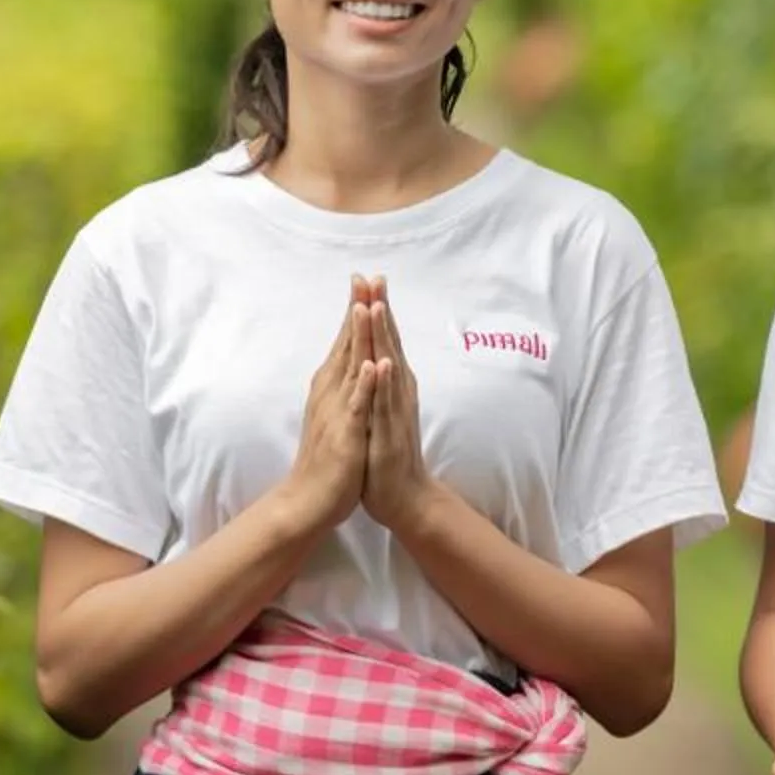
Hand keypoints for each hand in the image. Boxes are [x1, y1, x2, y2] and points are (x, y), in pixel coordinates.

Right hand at [277, 280, 372, 533]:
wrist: (309, 500)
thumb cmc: (328, 458)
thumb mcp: (338, 413)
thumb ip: (343, 386)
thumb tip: (351, 361)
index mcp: (333, 386)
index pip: (347, 341)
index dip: (356, 310)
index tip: (364, 279)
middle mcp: (332, 392)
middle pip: (348, 344)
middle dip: (357, 309)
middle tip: (365, 276)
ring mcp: (338, 411)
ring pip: (351, 367)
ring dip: (359, 336)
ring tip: (366, 305)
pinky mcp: (346, 434)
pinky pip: (357, 406)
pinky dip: (365, 385)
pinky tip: (374, 365)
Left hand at [354, 276, 440, 534]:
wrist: (406, 498)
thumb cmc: (390, 453)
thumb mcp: (383, 410)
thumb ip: (382, 383)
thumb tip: (378, 355)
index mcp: (394, 385)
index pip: (384, 340)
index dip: (377, 309)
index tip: (368, 278)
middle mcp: (400, 392)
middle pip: (390, 343)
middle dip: (381, 310)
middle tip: (374, 276)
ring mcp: (396, 411)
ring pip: (389, 367)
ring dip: (384, 337)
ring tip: (377, 307)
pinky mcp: (390, 433)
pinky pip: (386, 404)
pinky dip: (385, 382)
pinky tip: (383, 362)